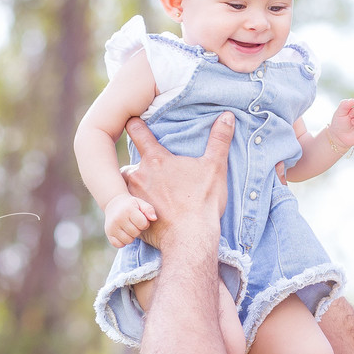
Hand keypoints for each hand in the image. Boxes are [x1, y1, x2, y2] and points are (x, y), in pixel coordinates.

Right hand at [103, 192, 156, 248]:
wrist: (113, 204)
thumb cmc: (131, 205)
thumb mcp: (141, 203)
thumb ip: (149, 210)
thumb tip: (154, 218)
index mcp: (128, 210)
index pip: (142, 224)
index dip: (144, 223)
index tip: (141, 219)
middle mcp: (118, 219)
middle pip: (136, 233)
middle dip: (138, 230)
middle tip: (134, 224)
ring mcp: (112, 227)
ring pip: (128, 240)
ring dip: (131, 236)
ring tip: (129, 228)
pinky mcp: (108, 234)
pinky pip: (119, 245)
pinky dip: (123, 242)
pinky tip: (123, 233)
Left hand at [122, 112, 233, 248]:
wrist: (190, 238)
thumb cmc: (202, 201)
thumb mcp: (215, 167)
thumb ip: (219, 140)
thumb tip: (228, 115)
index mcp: (156, 159)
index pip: (137, 131)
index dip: (134, 124)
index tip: (132, 119)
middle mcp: (138, 174)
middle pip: (130, 163)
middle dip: (137, 166)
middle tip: (149, 173)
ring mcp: (132, 196)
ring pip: (125, 186)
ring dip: (133, 187)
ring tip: (149, 195)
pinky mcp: (130, 216)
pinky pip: (127, 208)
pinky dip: (133, 208)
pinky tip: (147, 213)